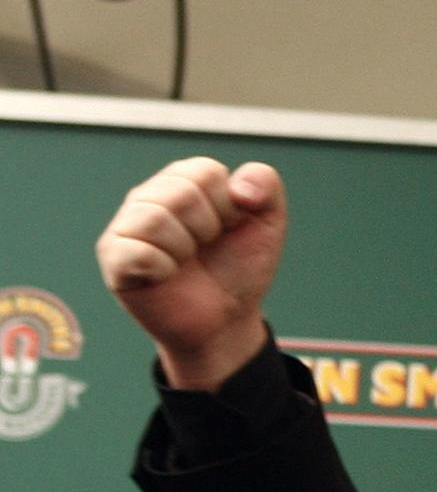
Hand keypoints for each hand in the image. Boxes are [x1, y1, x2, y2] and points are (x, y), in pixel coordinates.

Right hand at [95, 157, 289, 389]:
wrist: (227, 319)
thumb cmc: (238, 267)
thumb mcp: (266, 222)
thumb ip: (265, 184)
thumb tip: (239, 185)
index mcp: (182, 181)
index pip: (206, 172)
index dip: (229, 206)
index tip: (227, 228)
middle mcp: (149, 197)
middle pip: (181, 191)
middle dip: (209, 227)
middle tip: (205, 247)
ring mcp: (127, 226)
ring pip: (155, 218)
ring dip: (185, 248)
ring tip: (185, 261)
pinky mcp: (114, 258)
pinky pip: (135, 251)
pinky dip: (162, 267)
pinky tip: (166, 275)